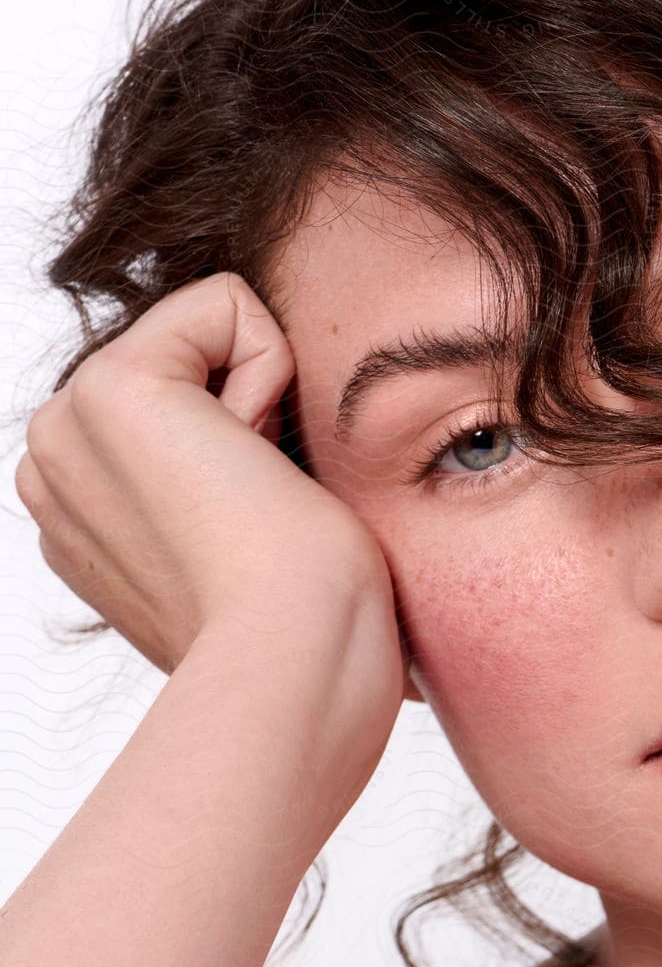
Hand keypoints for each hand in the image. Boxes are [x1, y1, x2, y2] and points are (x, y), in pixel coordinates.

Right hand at [14, 270, 407, 725]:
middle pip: (189, 360)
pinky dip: (272, 370)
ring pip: (205, 334)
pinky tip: (256, 465)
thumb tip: (249, 459)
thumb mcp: (233, 552)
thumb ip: (204, 496)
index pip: (179, 404)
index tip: (247, 532)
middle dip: (245, 419)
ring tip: (252, 501)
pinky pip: (226, 306)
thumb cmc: (301, 631)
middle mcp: (54, 464)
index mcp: (78, 509)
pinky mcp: (114, 387)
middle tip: (253, 517)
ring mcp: (69, 425)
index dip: (244, 451)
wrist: (299, 660)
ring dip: (257, 406)